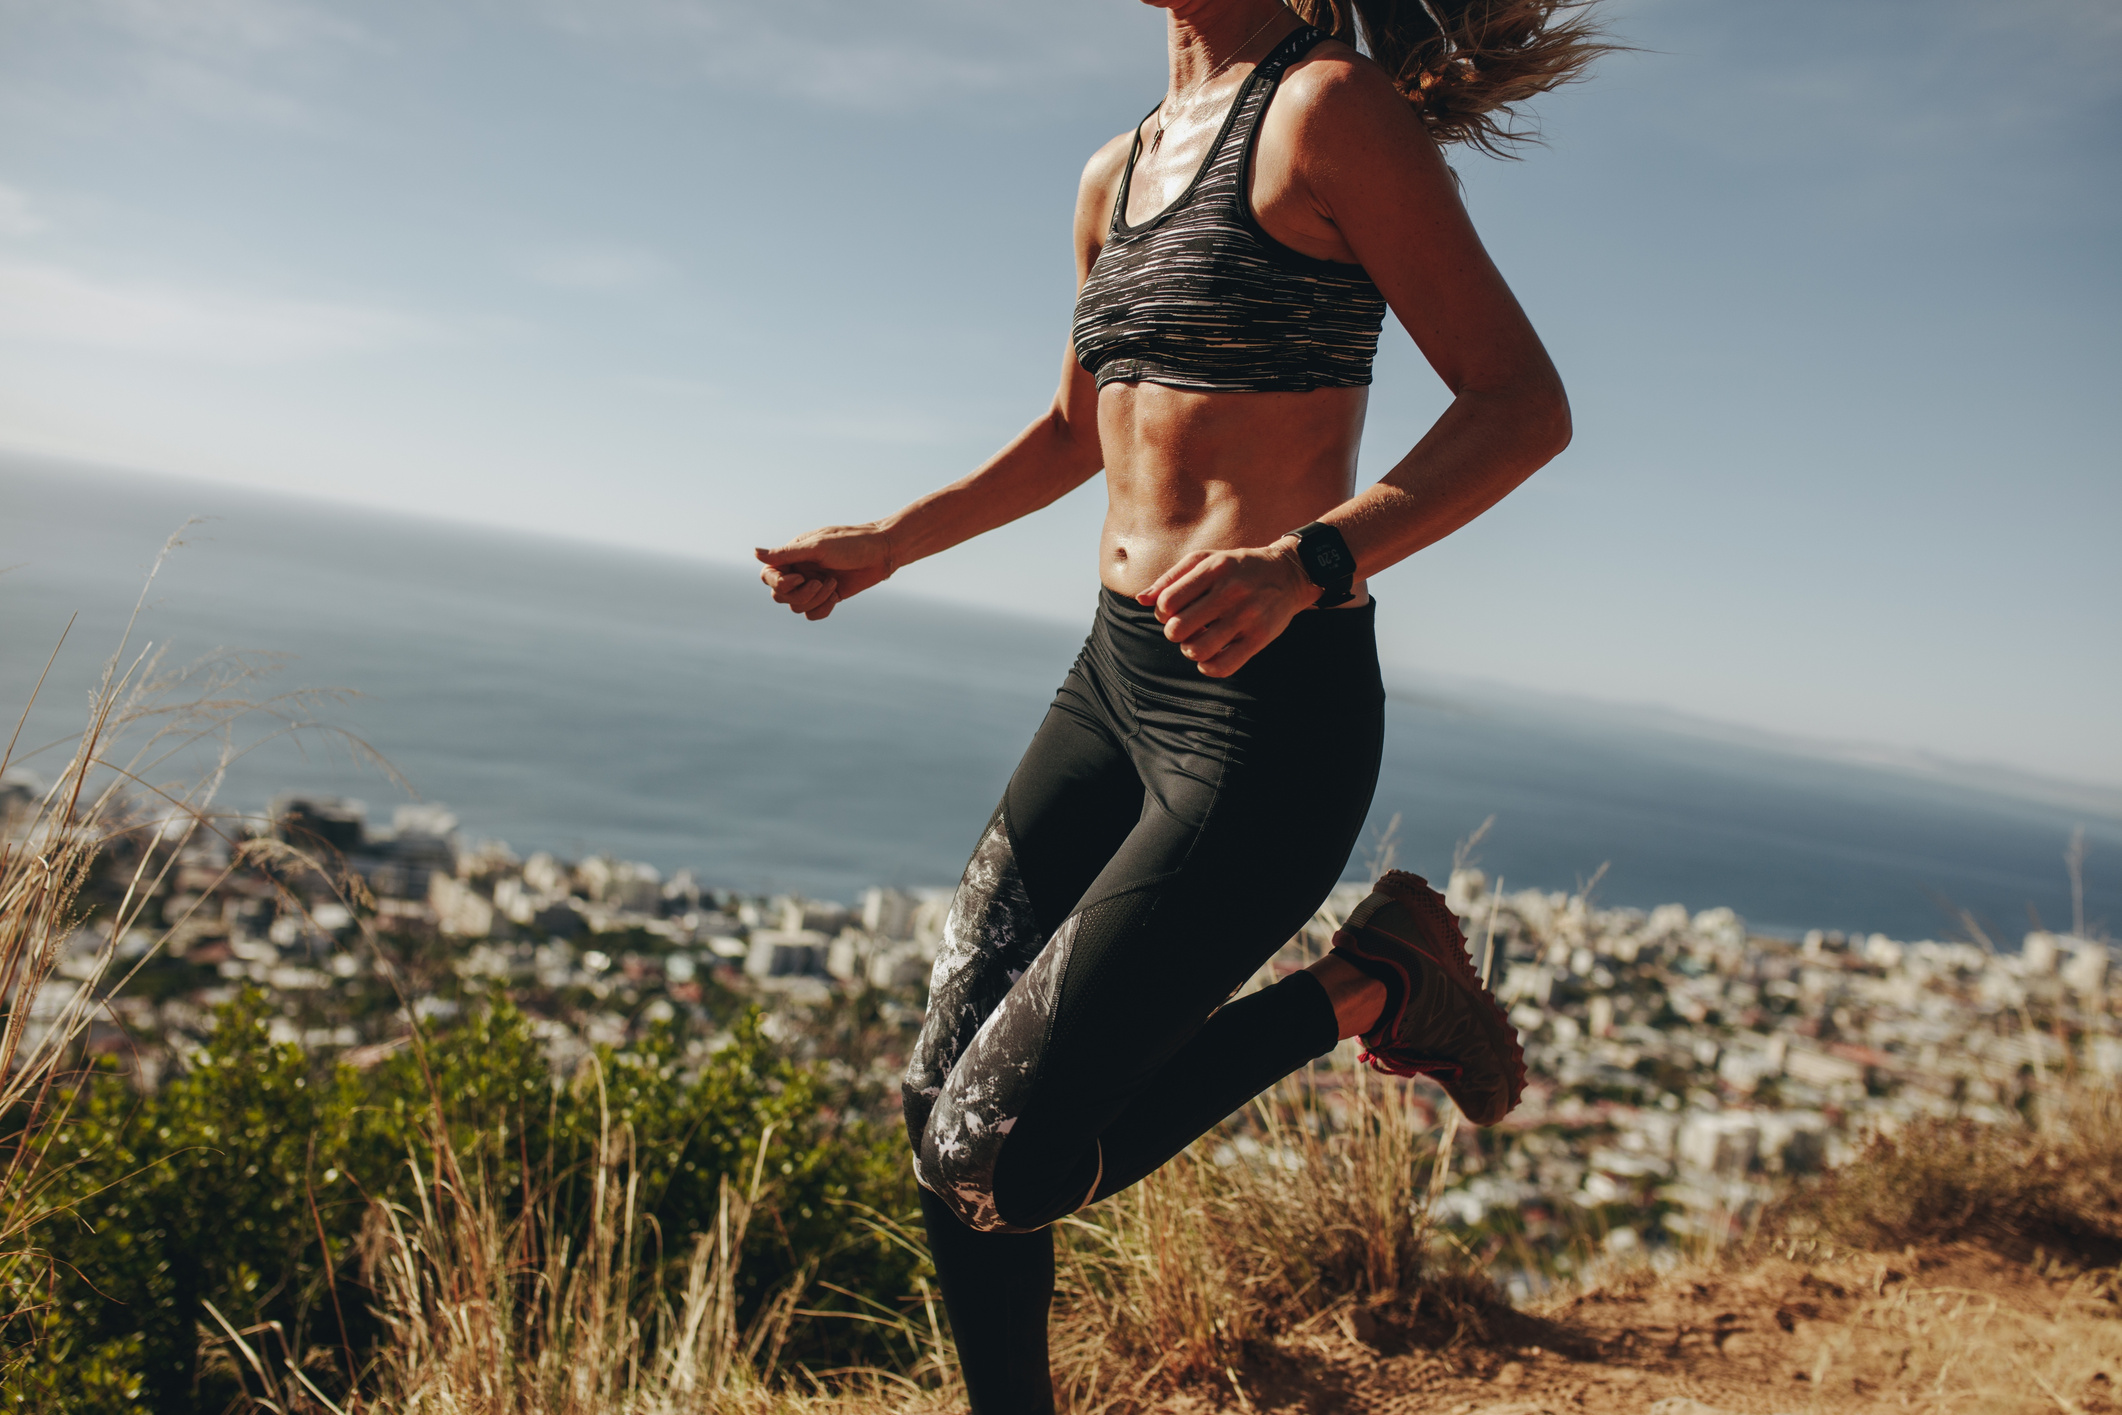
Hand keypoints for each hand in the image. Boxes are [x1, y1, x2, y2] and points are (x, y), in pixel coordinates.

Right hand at [755, 524, 894, 620]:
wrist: (882, 552)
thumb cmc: (851, 543)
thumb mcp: (817, 547)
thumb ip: (786, 554)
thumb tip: (754, 553)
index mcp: (793, 556)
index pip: (768, 576)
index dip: (778, 583)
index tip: (799, 578)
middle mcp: (799, 571)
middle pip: (780, 596)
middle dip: (799, 594)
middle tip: (819, 582)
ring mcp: (813, 586)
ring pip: (796, 607)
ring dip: (814, 600)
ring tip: (832, 583)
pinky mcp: (828, 597)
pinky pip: (813, 614)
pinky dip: (823, 608)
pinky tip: (836, 594)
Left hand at [1137, 540, 1317, 676]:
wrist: (1288, 573)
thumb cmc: (1237, 568)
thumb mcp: (1205, 560)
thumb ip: (1170, 578)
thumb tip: (1141, 600)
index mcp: (1213, 569)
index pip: (1167, 602)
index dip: (1162, 612)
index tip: (1173, 611)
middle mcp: (1230, 591)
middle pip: (1177, 629)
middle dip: (1174, 633)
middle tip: (1185, 628)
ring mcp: (1247, 616)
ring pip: (1197, 650)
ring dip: (1190, 650)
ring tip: (1198, 641)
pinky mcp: (1260, 637)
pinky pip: (1223, 666)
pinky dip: (1208, 667)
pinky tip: (1211, 656)